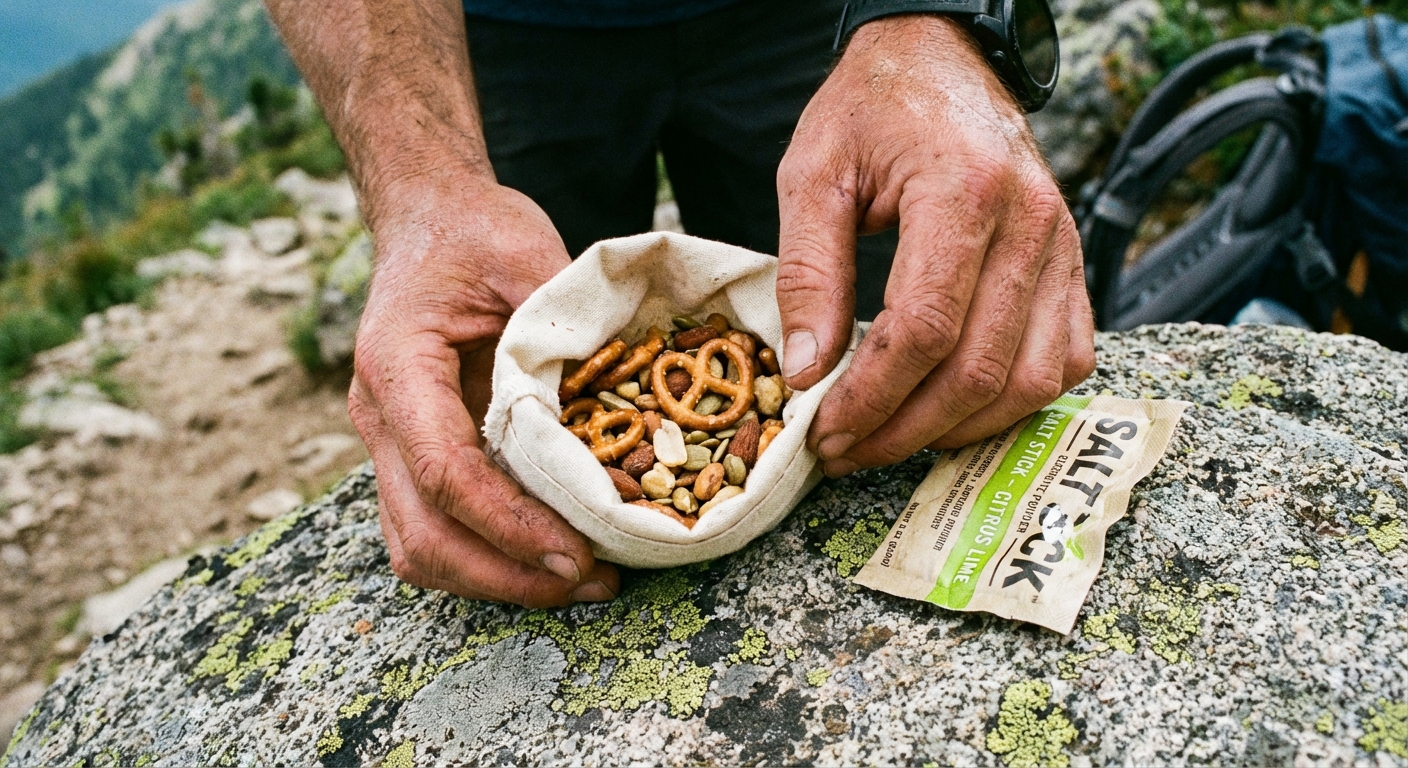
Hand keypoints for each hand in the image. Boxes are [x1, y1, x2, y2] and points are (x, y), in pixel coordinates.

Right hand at [349, 174, 619, 607]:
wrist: (429, 220)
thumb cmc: (474, 231)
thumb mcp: (525, 254)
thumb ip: (560, 326)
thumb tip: (618, 401)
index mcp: (397, 364)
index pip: (443, 471)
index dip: (509, 525)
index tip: (574, 553)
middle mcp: (379, 414)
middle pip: (422, 533)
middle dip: (504, 575)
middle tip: (588, 582)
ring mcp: (389, 441)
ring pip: (420, 546)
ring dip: (495, 579)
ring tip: (578, 582)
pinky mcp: (414, 453)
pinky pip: (435, 528)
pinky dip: (488, 556)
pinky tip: (549, 556)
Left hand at [775, 15, 1094, 475]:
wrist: (940, 58)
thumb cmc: (873, 109)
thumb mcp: (813, 174)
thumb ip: (809, 274)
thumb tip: (806, 373)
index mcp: (962, 191)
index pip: (923, 328)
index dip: (872, 397)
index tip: (826, 431)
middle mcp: (1030, 224)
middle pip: (979, 369)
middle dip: (906, 429)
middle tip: (847, 451)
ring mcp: (1062, 247)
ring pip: (1031, 380)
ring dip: (959, 430)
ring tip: (892, 439)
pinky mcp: (1072, 264)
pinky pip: (1067, 360)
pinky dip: (1014, 403)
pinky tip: (955, 411)